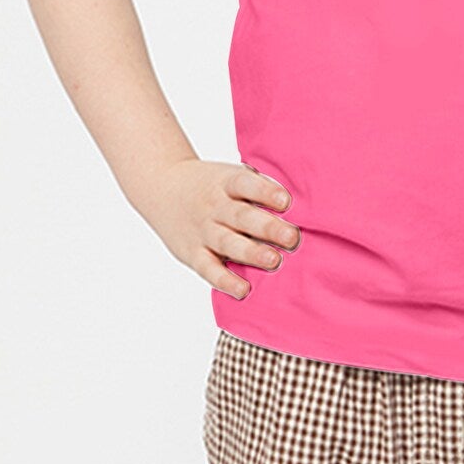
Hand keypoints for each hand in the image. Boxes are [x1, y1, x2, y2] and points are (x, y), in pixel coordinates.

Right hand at [139, 158, 300, 299]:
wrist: (162, 186)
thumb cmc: (211, 183)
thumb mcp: (229, 174)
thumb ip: (256, 187)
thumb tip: (300, 202)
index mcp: (225, 181)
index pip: (245, 184)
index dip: (265, 192)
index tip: (286, 201)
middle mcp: (213, 206)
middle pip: (241, 217)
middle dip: (268, 228)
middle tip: (292, 238)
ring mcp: (202, 230)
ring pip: (227, 243)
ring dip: (251, 253)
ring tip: (274, 261)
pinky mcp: (192, 253)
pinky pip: (209, 269)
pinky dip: (225, 281)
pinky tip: (244, 289)